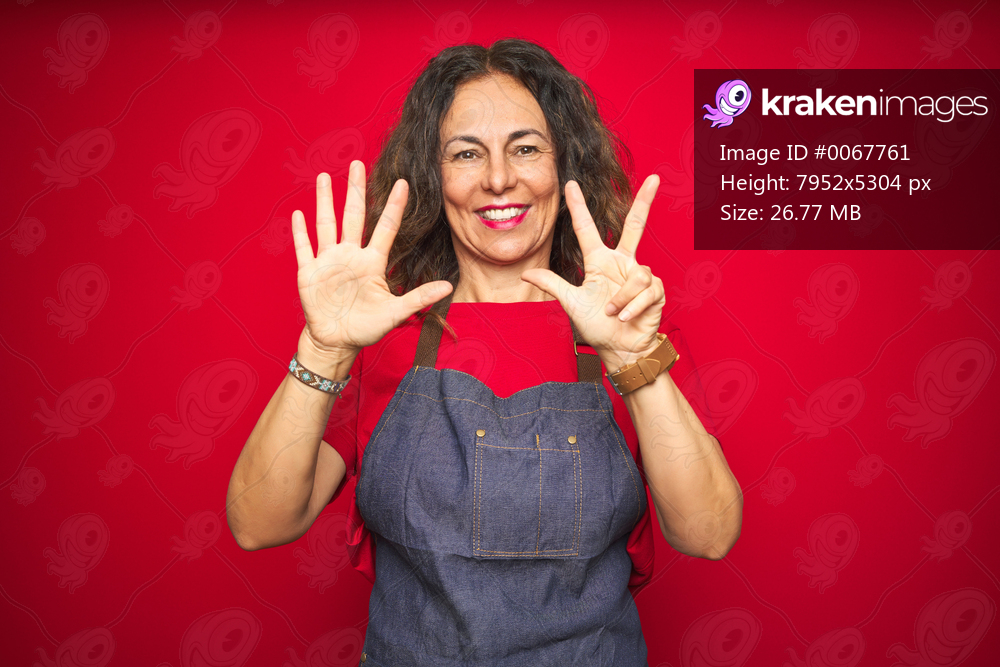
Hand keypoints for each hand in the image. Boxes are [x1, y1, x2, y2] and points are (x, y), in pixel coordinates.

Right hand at [292, 161, 452, 356]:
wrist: (337, 342)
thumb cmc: (366, 327)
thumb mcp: (395, 312)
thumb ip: (419, 297)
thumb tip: (448, 286)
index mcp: (372, 262)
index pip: (385, 227)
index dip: (394, 206)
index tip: (403, 183)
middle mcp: (350, 255)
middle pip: (352, 216)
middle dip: (354, 190)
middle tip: (357, 164)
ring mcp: (328, 261)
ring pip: (326, 224)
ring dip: (324, 201)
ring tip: (323, 177)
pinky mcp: (309, 272)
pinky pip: (304, 248)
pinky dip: (300, 232)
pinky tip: (298, 213)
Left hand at [520, 176, 664, 371]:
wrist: (619, 349)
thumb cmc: (597, 326)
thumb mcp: (571, 303)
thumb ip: (552, 284)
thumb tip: (525, 274)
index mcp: (599, 262)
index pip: (587, 228)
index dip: (578, 207)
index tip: (570, 185)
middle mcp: (621, 263)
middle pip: (635, 225)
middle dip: (645, 201)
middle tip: (654, 178)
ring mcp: (639, 275)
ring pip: (636, 275)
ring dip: (622, 298)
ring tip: (613, 313)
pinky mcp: (655, 290)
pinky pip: (646, 290)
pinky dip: (632, 307)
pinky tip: (625, 317)